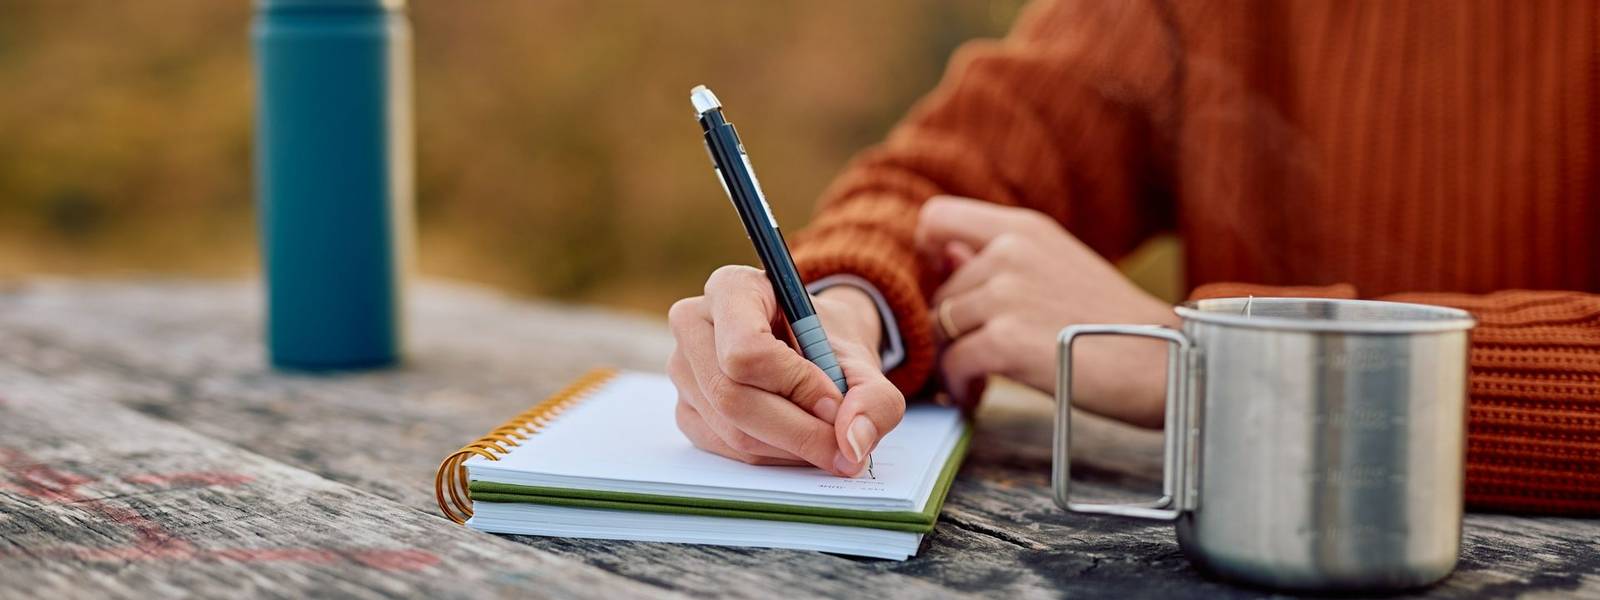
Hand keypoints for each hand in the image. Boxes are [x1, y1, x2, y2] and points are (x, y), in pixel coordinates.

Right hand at [666, 265, 905, 475]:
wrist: (811, 344)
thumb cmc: (827, 342)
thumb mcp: (861, 357)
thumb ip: (874, 396)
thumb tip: (855, 442)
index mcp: (731, 287)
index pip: (746, 350)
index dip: (795, 385)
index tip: (835, 401)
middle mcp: (693, 323)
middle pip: (733, 397)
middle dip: (798, 431)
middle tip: (843, 445)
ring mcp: (682, 369)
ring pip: (731, 431)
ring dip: (789, 450)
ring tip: (826, 442)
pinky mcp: (684, 409)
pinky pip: (726, 451)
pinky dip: (772, 458)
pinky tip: (798, 445)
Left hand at [916, 196, 1176, 426]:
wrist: (1167, 361)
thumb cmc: (1116, 323)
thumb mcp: (1059, 266)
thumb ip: (999, 259)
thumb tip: (941, 256)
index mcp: (1023, 229)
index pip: (936, 217)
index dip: (927, 252)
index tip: (942, 283)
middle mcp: (1010, 253)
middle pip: (939, 291)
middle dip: (951, 328)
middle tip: (975, 356)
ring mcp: (1008, 294)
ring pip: (942, 329)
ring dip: (954, 360)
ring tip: (979, 379)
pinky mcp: (1007, 339)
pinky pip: (955, 363)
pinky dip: (960, 385)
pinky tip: (977, 395)